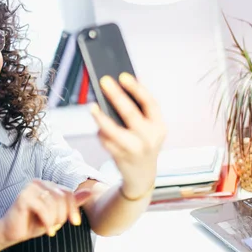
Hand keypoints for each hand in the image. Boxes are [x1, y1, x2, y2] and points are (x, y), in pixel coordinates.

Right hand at [0, 179, 91, 246]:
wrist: (11, 232)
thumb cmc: (33, 223)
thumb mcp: (57, 214)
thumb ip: (71, 203)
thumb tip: (90, 192)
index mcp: (47, 185)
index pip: (67, 193)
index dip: (73, 208)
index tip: (75, 223)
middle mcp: (38, 182)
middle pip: (62, 197)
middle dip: (63, 215)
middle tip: (56, 226)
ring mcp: (30, 188)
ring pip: (54, 202)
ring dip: (54, 219)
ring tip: (49, 227)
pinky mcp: (23, 197)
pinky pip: (43, 208)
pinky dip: (47, 222)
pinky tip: (46, 229)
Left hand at [90, 73, 166, 198]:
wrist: (142, 176)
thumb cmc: (143, 144)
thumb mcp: (149, 128)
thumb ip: (139, 111)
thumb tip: (120, 86)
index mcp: (159, 126)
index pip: (150, 103)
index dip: (137, 88)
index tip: (123, 75)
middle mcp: (149, 138)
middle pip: (130, 113)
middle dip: (116, 95)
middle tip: (104, 81)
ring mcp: (135, 149)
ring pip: (114, 130)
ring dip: (101, 117)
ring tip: (93, 106)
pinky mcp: (120, 157)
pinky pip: (106, 141)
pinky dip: (101, 133)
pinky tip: (99, 126)